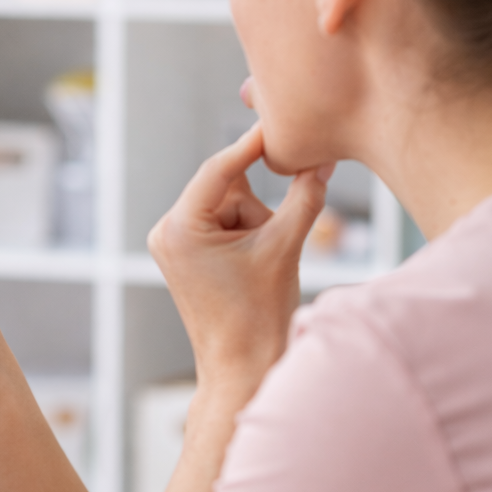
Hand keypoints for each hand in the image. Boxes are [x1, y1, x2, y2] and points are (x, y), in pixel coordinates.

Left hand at [148, 124, 330, 394]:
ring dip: (257, 224)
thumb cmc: (258, 317)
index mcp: (179, 228)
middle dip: (259, 208)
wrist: (242, 368)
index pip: (220, 169)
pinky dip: (248, 235)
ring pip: (230, 206)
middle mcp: (167, 230)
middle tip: (274, 243)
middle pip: (228, 188)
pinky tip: (254, 267)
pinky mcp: (186, 253)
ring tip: (261, 267)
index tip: (282, 122)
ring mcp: (173, 242)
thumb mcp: (285, 248)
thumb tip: (324, 158)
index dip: (254, 145)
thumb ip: (305, 196)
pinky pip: (224, 224)